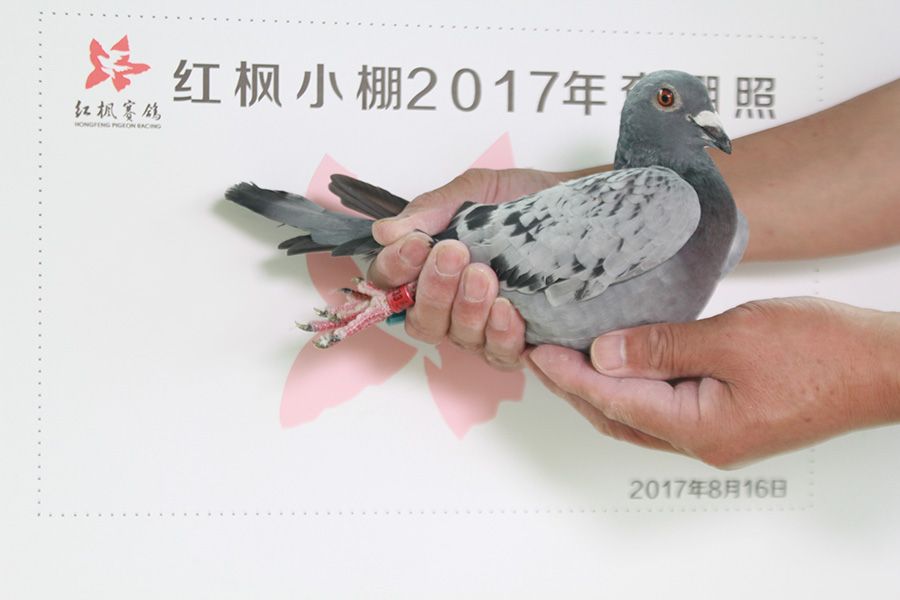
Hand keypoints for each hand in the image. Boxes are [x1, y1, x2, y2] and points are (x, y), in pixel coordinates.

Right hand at [367, 167, 593, 368]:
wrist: (581, 210)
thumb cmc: (524, 202)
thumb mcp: (476, 191)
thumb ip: (433, 209)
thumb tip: (387, 231)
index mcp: (428, 269)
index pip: (391, 284)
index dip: (395, 269)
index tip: (415, 244)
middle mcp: (449, 305)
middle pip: (420, 321)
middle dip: (433, 290)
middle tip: (453, 255)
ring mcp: (481, 328)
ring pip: (458, 338)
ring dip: (467, 310)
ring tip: (484, 277)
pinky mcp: (517, 342)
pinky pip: (499, 354)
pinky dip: (500, 335)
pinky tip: (507, 309)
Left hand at [526, 297, 899, 467]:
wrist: (884, 366)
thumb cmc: (824, 352)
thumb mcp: (734, 338)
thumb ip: (662, 346)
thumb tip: (604, 352)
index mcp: (701, 429)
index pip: (613, 401)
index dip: (569, 375)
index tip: (536, 350)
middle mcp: (703, 441)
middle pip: (617, 417)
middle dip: (574, 387)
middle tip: (540, 353)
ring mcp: (716, 433)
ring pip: (638, 415)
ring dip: (601, 388)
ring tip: (568, 356)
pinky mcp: (727, 418)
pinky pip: (665, 405)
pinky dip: (635, 385)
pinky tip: (622, 361)